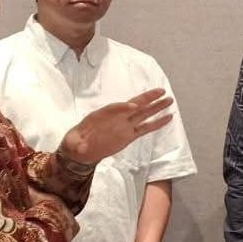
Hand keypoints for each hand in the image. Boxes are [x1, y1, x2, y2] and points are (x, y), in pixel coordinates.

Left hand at [60, 89, 174, 165]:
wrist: (81, 150)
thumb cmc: (75, 143)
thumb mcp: (73, 143)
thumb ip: (77, 144)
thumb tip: (80, 147)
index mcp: (101, 116)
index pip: (114, 109)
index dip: (123, 107)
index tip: (133, 106)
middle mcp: (116, 118)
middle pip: (134, 105)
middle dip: (147, 98)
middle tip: (161, 91)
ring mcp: (125, 126)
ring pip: (143, 114)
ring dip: (156, 107)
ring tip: (170, 99)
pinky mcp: (130, 135)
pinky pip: (146, 128)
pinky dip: (157, 123)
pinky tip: (168, 117)